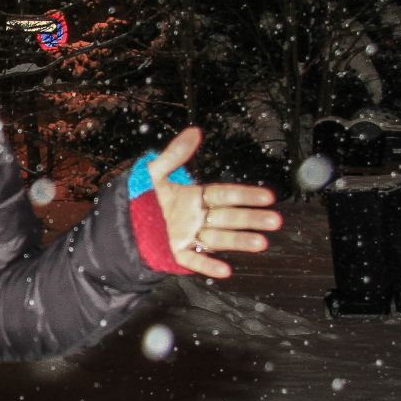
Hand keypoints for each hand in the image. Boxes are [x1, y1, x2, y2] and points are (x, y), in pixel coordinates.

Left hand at [150, 127, 281, 277]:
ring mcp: (189, 236)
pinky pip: (195, 259)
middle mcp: (197, 218)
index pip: (225, 194)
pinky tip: (226, 270)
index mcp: (196, 197)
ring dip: (239, 241)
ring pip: (218, 238)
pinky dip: (208, 264)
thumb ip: (175, 154)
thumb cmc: (143, 197)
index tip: (268, 196)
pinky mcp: (177, 253)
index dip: (245, 195)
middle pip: (228, 217)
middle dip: (251, 219)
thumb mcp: (155, 171)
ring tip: (261, 242)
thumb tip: (194, 131)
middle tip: (275, 220)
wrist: (125, 221)